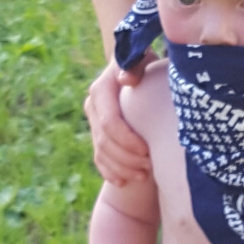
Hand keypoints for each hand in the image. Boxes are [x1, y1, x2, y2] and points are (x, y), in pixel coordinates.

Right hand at [85, 58, 151, 186]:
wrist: (139, 68)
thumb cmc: (148, 65)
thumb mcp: (145, 61)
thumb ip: (136, 66)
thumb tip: (126, 79)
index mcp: (102, 89)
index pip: (109, 122)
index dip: (127, 140)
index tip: (147, 150)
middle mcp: (93, 106)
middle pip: (105, 141)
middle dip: (127, 158)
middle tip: (150, 166)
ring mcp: (94, 121)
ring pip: (101, 153)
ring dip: (122, 168)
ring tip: (145, 175)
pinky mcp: (97, 134)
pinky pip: (99, 159)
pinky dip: (111, 172)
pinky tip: (125, 182)